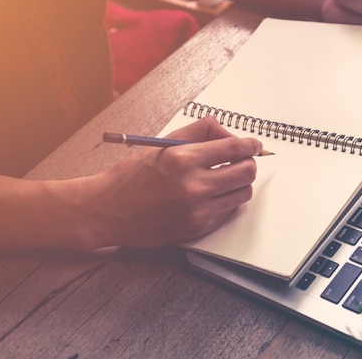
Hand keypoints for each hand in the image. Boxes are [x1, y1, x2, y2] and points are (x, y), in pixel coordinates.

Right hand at [84, 116, 262, 248]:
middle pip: (246, 172)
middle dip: (248, 163)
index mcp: (182, 159)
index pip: (234, 148)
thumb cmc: (131, 176)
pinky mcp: (197, 228)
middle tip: (242, 160)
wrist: (108, 211)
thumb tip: (227, 132)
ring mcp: (196, 211)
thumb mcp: (162, 144)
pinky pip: (227, 211)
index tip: (254, 144)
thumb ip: (198, 132)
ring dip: (239, 183)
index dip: (250, 144)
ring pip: (242, 194)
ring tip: (225, 178)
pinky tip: (210, 195)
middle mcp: (192, 186)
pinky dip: (225, 201)